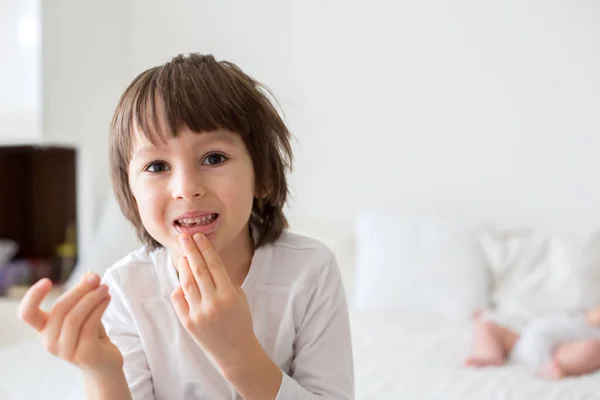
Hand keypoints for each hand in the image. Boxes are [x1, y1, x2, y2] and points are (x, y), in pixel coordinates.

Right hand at [18, 273, 122, 374]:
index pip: (27, 314)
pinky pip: (89, 325)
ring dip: (92, 298)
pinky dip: (99, 308)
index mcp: (45, 329)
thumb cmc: (91, 336)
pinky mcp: (84, 354)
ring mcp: (65, 350)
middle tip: (96, 278)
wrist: (104, 364)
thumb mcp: (85, 313)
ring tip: (104, 288)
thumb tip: (90, 274)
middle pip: (59, 309)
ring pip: (74, 317)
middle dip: (79, 290)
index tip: (47, 281)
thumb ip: (84, 296)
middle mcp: (50, 341)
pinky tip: (107, 299)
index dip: (32, 297)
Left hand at [171, 233, 260, 373]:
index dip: (205, 248)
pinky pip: (179, 300)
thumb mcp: (239, 297)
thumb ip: (223, 281)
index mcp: (228, 294)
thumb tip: (203, 265)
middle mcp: (212, 302)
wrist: (236, 352)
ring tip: (183, 255)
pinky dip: (179, 288)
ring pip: (186, 283)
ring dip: (184, 266)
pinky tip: (182, 280)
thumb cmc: (240, 320)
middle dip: (191, 250)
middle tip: (184, 236)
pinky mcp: (188, 323)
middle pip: (198, 269)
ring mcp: (199, 313)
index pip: (214, 265)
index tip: (199, 236)